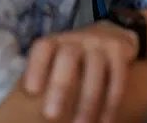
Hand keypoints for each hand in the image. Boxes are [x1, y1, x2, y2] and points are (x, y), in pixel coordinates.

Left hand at [23, 21, 138, 122]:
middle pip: (68, 57)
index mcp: (58, 41)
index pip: (44, 48)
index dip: (36, 67)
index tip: (31, 91)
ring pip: (95, 70)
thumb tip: (26, 105)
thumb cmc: (79, 55)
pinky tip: (105, 121)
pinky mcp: (120, 51)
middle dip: (60, 86)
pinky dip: (111, 103)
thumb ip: (48, 74)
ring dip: (88, 100)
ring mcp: (101, 43)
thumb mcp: (61, 56)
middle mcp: (79, 39)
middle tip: (51, 114)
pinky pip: (117, 78)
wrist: (115, 33)